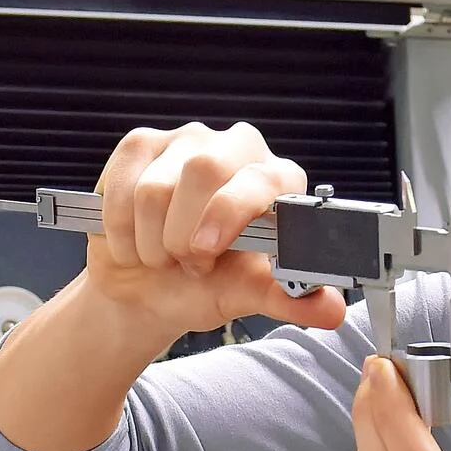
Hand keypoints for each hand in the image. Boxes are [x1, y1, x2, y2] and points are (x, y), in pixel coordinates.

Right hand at [83, 122, 349, 343]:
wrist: (147, 291)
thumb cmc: (202, 286)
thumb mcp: (244, 295)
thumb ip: (286, 298)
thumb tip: (330, 309)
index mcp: (275, 180)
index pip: (261, 178)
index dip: (229, 213)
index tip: (205, 254)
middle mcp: (237, 149)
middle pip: (204, 169)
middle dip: (183, 232)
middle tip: (184, 262)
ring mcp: (188, 140)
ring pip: (156, 186)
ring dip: (151, 240)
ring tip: (161, 254)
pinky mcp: (142, 144)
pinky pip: (122, 183)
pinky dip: (121, 228)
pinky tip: (133, 240)